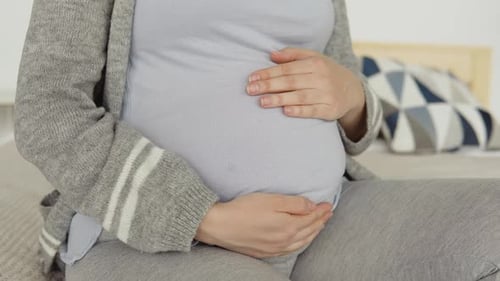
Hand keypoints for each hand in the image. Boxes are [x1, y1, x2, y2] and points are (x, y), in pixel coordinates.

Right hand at [195, 193, 332, 257]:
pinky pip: (290, 250)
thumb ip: (294, 203)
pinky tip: (300, 240)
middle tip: (328, 213)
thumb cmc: (243, 210)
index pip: (311, 218)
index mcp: (288, 226)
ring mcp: (275, 248)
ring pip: (301, 242)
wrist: (220, 226)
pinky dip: (300, 243)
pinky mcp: (265, 252)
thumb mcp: (271, 200)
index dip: (321, 211)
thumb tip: (311, 206)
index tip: (328, 205)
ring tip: (319, 225)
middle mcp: (284, 240)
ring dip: (312, 233)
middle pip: (308, 231)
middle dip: (320, 221)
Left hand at [246, 47, 366, 139]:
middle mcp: (321, 78)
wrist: (352, 90)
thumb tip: (271, 54)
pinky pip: (312, 111)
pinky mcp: (330, 110)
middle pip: (291, 82)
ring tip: (262, 102)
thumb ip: (292, 55)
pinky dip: (299, 111)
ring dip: (280, 99)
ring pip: (300, 97)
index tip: (252, 78)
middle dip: (269, 85)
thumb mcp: (313, 58)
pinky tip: (285, 111)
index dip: (268, 73)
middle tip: (250, 90)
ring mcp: (326, 95)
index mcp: (315, 64)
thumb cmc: (325, 73)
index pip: (287, 69)